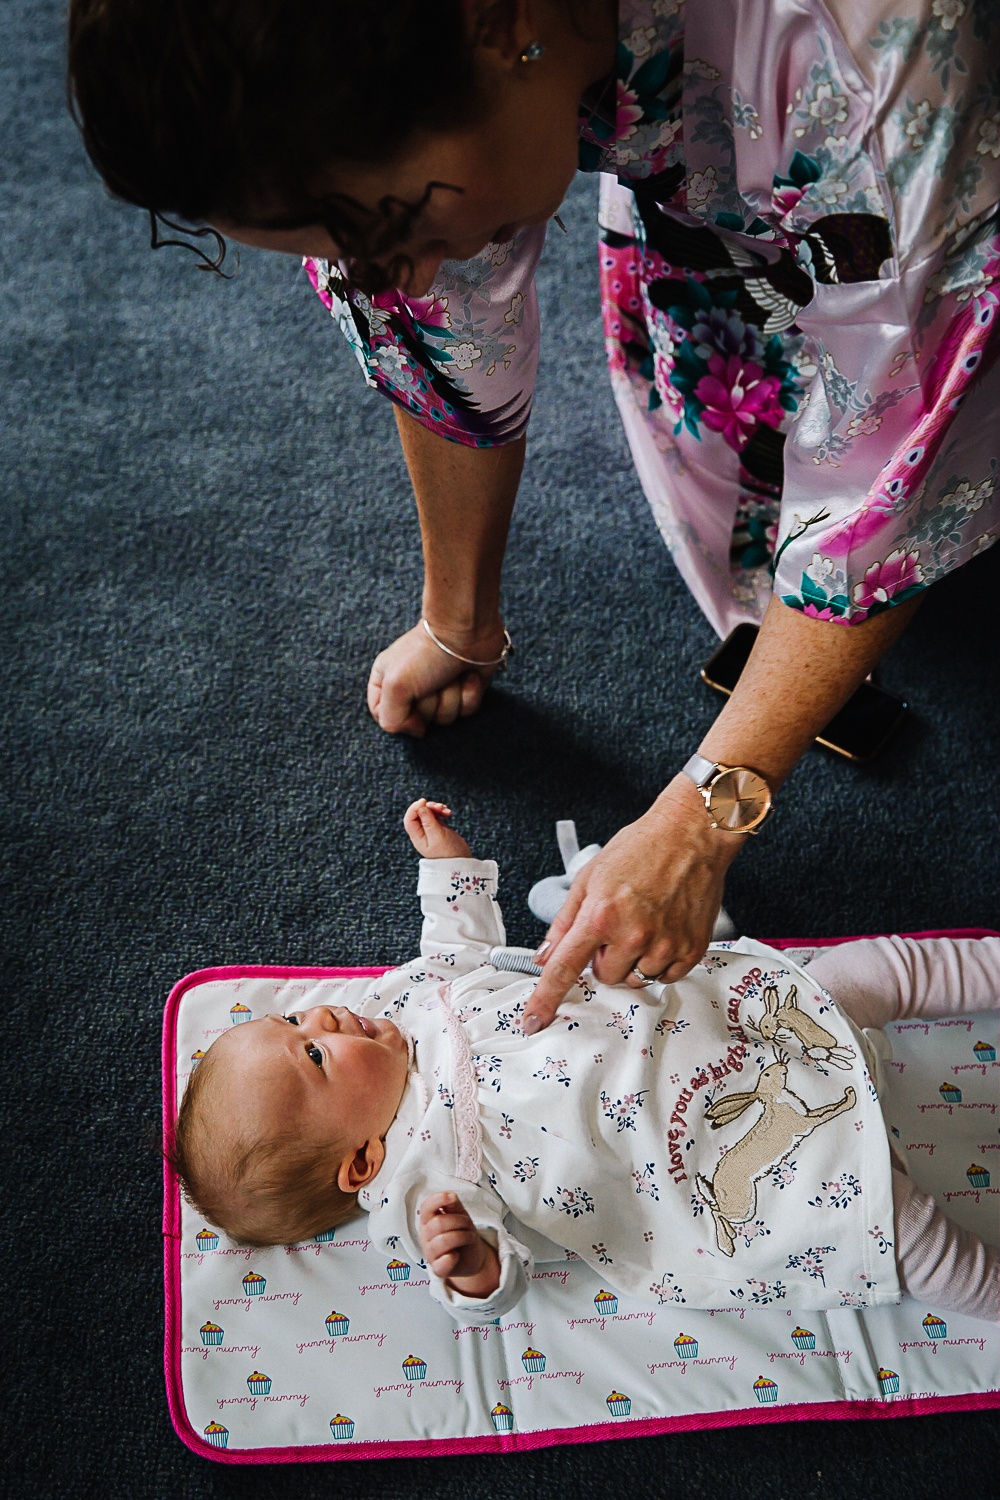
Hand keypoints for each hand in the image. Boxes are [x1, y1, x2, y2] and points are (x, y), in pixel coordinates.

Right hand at [368, 621, 504, 736]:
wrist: (465, 630)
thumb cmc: (425, 653)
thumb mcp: (394, 685)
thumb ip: (391, 719)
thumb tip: (417, 731)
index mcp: (386, 682)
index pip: (384, 719)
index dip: (399, 718)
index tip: (407, 704)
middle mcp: (411, 688)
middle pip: (418, 722)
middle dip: (429, 705)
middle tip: (430, 681)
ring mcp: (439, 690)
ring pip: (445, 719)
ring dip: (451, 697)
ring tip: (449, 675)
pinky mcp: (464, 690)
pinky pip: (466, 711)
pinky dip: (469, 694)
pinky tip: (468, 676)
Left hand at [404, 798, 471, 858]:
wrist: (461, 862)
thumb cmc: (449, 852)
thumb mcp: (438, 836)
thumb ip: (428, 821)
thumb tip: (420, 807)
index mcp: (417, 838)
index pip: (409, 819)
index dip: (414, 808)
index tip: (423, 801)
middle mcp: (421, 834)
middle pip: (418, 814)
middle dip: (428, 807)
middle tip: (440, 807)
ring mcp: (429, 830)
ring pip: (427, 813)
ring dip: (436, 808)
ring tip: (447, 811)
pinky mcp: (438, 828)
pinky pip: (435, 815)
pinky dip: (441, 812)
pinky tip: (448, 813)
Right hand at [418, 1191, 500, 1297]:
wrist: (471, 1258)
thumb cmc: (462, 1233)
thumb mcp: (460, 1215)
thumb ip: (453, 1205)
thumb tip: (450, 1195)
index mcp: (428, 1220)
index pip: (426, 1207)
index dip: (438, 1200)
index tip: (452, 1197)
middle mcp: (425, 1236)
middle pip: (438, 1223)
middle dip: (459, 1221)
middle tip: (469, 1225)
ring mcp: (430, 1254)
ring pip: (442, 1241)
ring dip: (462, 1236)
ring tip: (470, 1237)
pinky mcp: (438, 1269)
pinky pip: (441, 1264)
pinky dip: (451, 1259)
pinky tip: (456, 1255)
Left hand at [522, 774, 742, 1033]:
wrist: (692, 833)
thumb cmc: (641, 848)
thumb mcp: (590, 877)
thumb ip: (564, 921)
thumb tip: (544, 955)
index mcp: (600, 915)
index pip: (564, 967)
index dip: (545, 999)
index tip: (533, 1021)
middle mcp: (633, 934)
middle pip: (605, 976)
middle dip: (606, 957)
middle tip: (619, 925)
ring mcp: (665, 944)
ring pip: (637, 978)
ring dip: (635, 959)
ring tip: (645, 921)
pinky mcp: (691, 949)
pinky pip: (666, 976)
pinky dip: (662, 960)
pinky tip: (664, 929)